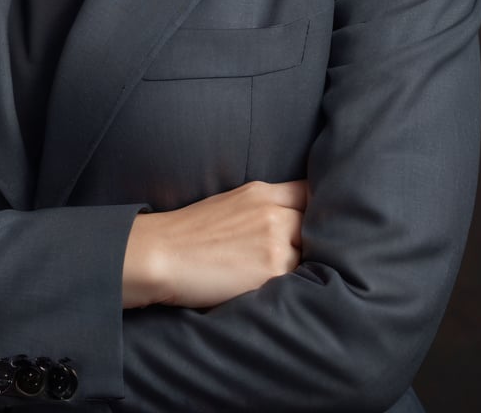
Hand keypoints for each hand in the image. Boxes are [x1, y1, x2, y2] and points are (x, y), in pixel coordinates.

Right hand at [123, 179, 306, 308]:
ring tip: (281, 277)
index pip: (310, 192)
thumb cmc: (189, 234)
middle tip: (301, 258)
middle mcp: (273, 211)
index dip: (319, 209)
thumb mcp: (231, 204)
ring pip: (310, 254)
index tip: (319, 225)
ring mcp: (276, 239)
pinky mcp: (273, 269)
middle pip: (317, 225)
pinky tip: (273, 289)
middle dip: (313, 242)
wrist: (161, 255)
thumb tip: (293, 223)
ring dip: (302, 266)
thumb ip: (264, 207)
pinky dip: (291, 285)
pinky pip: (299, 278)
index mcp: (261, 191)